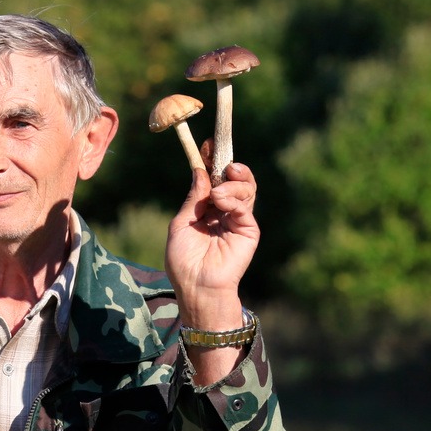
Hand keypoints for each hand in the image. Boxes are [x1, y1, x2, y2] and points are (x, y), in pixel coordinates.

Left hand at [165, 162, 259, 384]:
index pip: (212, 179)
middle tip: (221, 159)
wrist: (196, 286)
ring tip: (218, 192)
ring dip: (232, 183)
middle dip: (228, 164)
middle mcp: (224, 211)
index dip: (211, 161)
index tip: (207, 143)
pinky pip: (245, 205)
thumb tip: (200, 172)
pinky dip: (233, 199)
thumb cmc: (183, 261)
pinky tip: (220, 202)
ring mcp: (238, 219)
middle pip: (233, 179)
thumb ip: (194, 199)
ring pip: (244, 188)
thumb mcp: (181, 224)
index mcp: (207, 209)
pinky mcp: (249, 229)